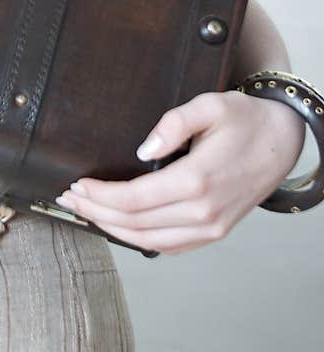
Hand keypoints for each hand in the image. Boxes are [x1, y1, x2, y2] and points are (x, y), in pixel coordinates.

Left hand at [53, 90, 306, 254]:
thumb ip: (173, 124)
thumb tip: (142, 150)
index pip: (134, 199)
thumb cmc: (245, 120)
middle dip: (95, 212)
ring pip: (148, 241)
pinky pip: (168, 247)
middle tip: (68, 198)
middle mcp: (203, 212)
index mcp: (197, 181)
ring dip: (111, 228)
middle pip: (134, 224)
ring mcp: (211, 228)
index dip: (100, 195)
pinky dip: (137, 239)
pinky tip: (117, 225)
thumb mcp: (210, 104)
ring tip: (84, 211)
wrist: (283, 142)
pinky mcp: (214, 233)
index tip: (76, 183)